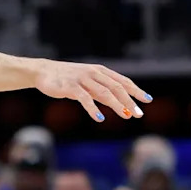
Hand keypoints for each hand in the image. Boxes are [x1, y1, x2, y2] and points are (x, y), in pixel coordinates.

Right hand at [34, 61, 150, 121]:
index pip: (122, 81)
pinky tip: (100, 118)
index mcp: (100, 71)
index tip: (147, 100)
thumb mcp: (88, 84)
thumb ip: (103, 92)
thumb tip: (122, 105)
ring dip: (117, 105)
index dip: (136, 90)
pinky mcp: (70, 87)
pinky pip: (85, 98)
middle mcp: (93, 73)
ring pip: (104, 92)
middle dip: (129, 101)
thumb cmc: (67, 79)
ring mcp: (82, 79)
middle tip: (138, 114)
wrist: (43, 72)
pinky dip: (93, 109)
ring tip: (126, 116)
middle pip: (116, 87)